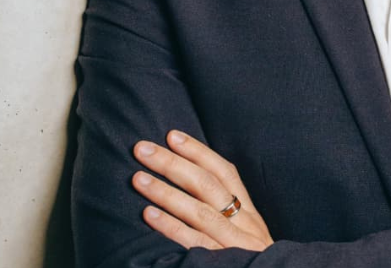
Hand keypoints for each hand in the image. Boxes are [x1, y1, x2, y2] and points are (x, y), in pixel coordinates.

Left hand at [132, 130, 272, 251]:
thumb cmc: (252, 262)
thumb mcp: (247, 234)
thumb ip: (228, 213)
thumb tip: (192, 182)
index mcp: (249, 212)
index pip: (225, 171)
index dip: (198, 151)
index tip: (171, 135)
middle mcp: (244, 223)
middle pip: (207, 185)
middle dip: (173, 164)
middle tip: (142, 149)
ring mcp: (234, 244)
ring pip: (199, 211)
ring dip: (165, 192)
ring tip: (138, 178)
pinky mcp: (224, 265)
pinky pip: (195, 244)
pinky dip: (171, 227)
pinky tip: (149, 215)